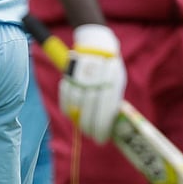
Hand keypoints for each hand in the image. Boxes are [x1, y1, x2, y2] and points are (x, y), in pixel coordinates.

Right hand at [58, 24, 125, 143]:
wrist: (97, 44)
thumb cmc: (109, 68)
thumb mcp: (117, 81)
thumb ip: (113, 102)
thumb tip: (109, 127)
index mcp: (113, 80)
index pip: (107, 108)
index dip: (102, 126)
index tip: (100, 139)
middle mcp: (97, 76)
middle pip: (90, 107)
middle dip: (88, 125)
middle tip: (89, 135)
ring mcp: (82, 73)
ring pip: (76, 101)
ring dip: (76, 118)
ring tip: (80, 126)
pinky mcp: (70, 71)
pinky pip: (65, 93)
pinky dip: (66, 106)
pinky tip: (70, 114)